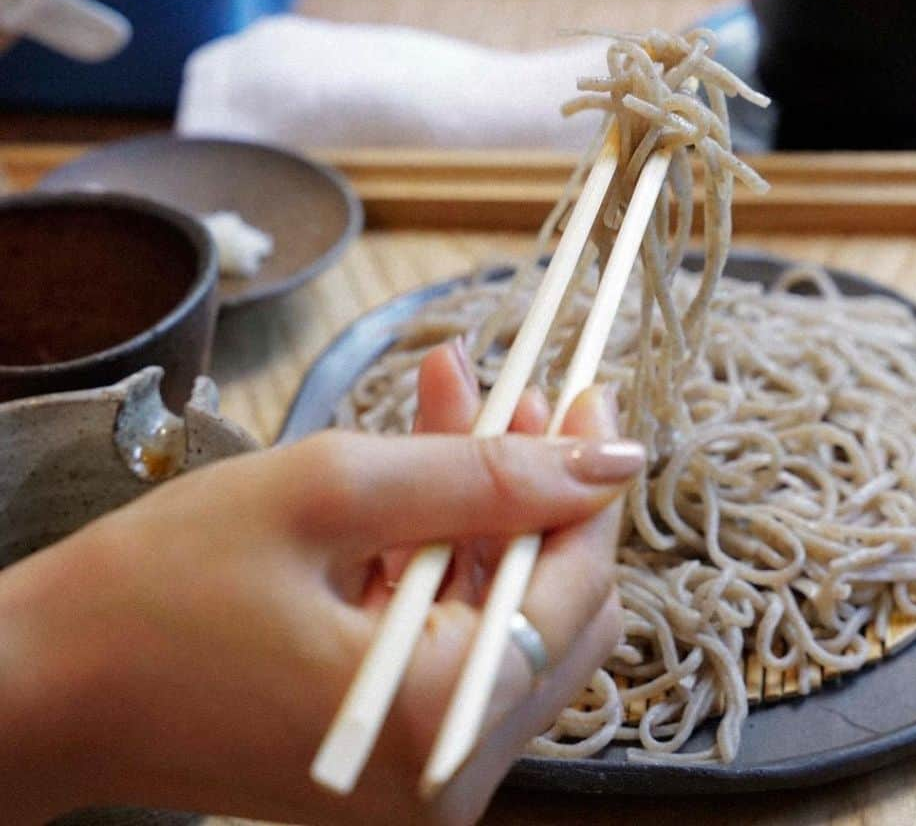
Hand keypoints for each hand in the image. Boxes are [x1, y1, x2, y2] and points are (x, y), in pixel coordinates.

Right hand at [0, 341, 637, 824]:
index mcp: (441, 719)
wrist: (46, 688)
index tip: (589, 397)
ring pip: (506, 611)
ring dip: (489, 505)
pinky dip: (448, 551)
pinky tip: (421, 467)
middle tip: (510, 393)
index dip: (590, 482)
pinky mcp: (394, 750)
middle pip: (555, 604)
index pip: (578, 586)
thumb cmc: (161, 586)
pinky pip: (453, 637)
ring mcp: (423, 771)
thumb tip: (610, 459)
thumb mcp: (330, 495)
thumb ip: (483, 475)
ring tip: (453, 398)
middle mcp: (451, 771)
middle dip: (538, 488)